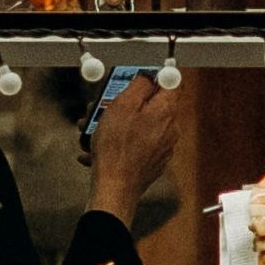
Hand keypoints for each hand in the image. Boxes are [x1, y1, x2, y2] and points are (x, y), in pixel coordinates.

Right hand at [87, 73, 186, 232]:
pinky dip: (117, 144)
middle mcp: (169, 130)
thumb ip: (139, 86)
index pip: (172, 84)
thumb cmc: (117, 148)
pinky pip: (134, 146)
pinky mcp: (151, 163)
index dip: (154, 78)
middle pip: (150, 106)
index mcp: (166, 112)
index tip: (137, 78)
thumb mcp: (123, 105)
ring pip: (138, 127)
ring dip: (115, 125)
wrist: (115, 187)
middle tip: (102, 107)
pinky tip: (95, 150)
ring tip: (92, 131)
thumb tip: (149, 76)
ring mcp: (161, 148)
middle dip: (124, 104)